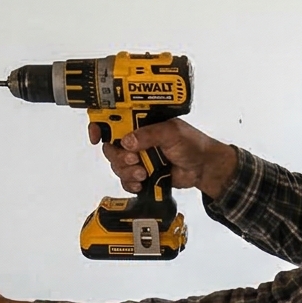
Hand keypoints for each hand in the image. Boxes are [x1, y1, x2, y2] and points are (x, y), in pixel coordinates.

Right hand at [106, 118, 237, 197]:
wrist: (204, 168)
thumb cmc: (193, 144)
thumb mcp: (172, 133)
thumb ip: (149, 135)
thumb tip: (127, 141)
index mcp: (141, 122)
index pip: (114, 120)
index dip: (100, 126)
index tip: (96, 136)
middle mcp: (137, 139)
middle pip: (111, 147)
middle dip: (118, 156)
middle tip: (133, 159)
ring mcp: (139, 157)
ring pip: (117, 165)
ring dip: (127, 170)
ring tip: (143, 172)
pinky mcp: (142, 174)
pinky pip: (126, 180)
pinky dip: (130, 182)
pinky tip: (141, 182)